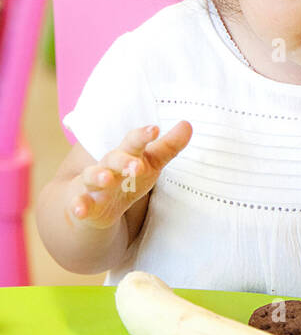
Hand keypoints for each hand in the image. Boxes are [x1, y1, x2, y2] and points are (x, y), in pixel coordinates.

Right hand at [68, 123, 191, 229]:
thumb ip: (168, 147)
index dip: (143, 136)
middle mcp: (108, 166)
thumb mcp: (150, 164)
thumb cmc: (128, 179)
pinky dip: (78, 206)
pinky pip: (79, 204)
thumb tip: (187, 124)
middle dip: (124, 160)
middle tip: (136, 165)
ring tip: (107, 178)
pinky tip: (79, 210)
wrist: (95, 205)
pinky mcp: (84, 204)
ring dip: (98, 176)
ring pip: (92, 177)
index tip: (154, 130)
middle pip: (113, 158)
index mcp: (126, 154)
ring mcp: (93, 185)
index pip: (134, 142)